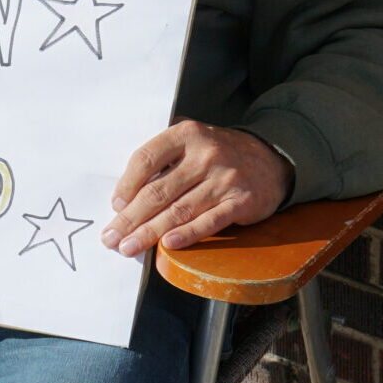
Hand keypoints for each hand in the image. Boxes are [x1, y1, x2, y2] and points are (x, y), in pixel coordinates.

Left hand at [101, 121, 289, 258]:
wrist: (272, 159)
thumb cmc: (220, 154)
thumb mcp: (193, 140)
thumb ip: (163, 155)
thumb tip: (124, 192)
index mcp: (186, 134)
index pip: (147, 158)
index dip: (127, 184)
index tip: (115, 205)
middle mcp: (205, 154)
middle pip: (158, 191)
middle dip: (130, 218)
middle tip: (111, 238)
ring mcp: (224, 178)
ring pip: (179, 210)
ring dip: (149, 233)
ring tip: (128, 247)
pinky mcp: (240, 202)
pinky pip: (208, 222)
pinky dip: (187, 235)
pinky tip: (167, 246)